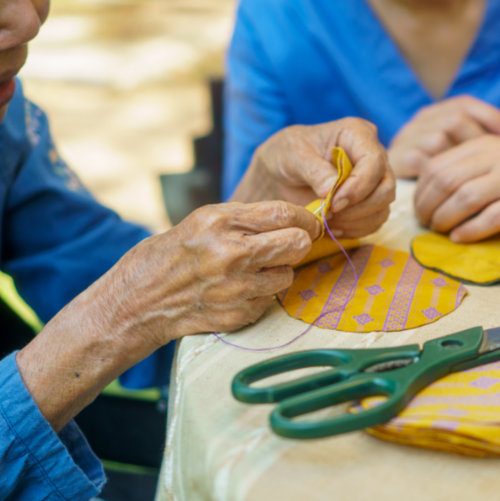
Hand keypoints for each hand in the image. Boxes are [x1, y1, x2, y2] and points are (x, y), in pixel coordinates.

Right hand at [106, 201, 319, 342]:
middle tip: (290, 245)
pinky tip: (239, 290)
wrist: (141, 299)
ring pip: (287, 276)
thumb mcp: (204, 220)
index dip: (305, 219)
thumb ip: (246, 218)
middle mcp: (231, 254)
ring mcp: (235, 288)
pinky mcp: (237, 315)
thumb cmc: (173, 253)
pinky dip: (261, 294)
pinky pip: (270, 300)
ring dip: (278, 271)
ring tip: (255, 270)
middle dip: (298, 243)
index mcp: (220, 222)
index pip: (283, 214)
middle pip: (296, 245)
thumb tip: (290, 219)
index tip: (310, 224)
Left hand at [232, 118, 394, 238]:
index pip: (374, 162)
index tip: (334, 202)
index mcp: (358, 134)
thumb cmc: (288, 154)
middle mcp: (373, 155)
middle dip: (359, 207)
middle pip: (386, 188)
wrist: (282, 170)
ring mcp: (374, 180)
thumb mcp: (295, 156)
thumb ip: (314, 171)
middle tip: (330, 213)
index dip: (358, 187)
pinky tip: (333, 227)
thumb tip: (331, 190)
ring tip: (328, 221)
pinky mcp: (369, 201)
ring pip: (383, 208)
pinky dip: (355, 230)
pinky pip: (374, 222)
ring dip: (356, 221)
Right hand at [389, 96, 499, 177]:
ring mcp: (405, 140)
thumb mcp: (445, 148)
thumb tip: (498, 136)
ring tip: (468, 174)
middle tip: (488, 160)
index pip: (464, 104)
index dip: (488, 117)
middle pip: (454, 119)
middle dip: (475, 139)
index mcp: (430, 115)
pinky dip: (440, 174)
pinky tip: (449, 186)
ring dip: (455, 158)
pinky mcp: (398, 160)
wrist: (380, 184)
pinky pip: (424, 162)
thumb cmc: (423, 172)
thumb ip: (466, 138)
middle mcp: (416, 122)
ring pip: (438, 138)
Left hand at [414, 134, 499, 242]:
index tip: (418, 210)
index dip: (420, 193)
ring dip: (445, 219)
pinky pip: (492, 216)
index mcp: (481, 146)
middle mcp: (495, 155)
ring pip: (465, 198)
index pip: (435, 167)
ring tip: (440, 231)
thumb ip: (459, 173)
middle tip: (426, 224)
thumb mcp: (484, 165)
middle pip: (445, 182)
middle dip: (427, 208)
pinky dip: (470, 230)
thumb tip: (421, 200)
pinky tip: (458, 238)